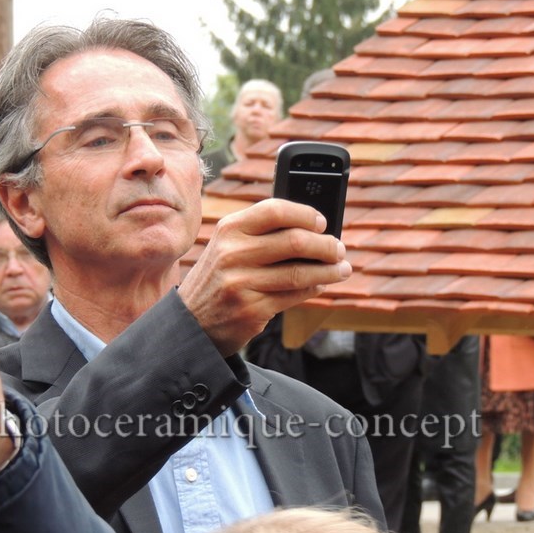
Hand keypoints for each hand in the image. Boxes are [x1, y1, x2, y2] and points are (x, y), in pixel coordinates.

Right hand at [178, 198, 350, 356]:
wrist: (191, 322)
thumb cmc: (218, 279)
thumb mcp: (227, 247)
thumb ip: (260, 234)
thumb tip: (313, 228)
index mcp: (229, 229)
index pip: (275, 210)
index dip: (305, 214)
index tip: (323, 223)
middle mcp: (232, 253)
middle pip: (295, 241)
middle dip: (326, 245)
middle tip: (339, 250)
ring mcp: (241, 282)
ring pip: (301, 271)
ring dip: (329, 270)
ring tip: (342, 270)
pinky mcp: (251, 309)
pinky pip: (294, 295)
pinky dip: (314, 288)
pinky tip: (319, 285)